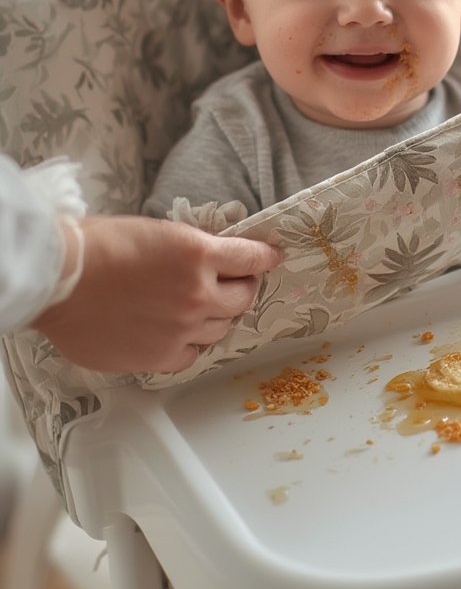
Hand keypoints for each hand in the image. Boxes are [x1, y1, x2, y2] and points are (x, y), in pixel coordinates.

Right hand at [33, 216, 281, 372]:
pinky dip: (191, 343)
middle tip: (233, 284)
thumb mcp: (159, 232)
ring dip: (217, 316)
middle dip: (242, 288)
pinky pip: (194, 354)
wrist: (60, 279)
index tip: (271, 257)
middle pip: (243, 297)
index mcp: (200, 254)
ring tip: (198, 308)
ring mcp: (183, 329)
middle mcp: (199, 294)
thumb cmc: (99, 246)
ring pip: (221, 327)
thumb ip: (193, 250)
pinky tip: (179, 333)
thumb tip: (215, 260)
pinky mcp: (161, 356)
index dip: (264, 257)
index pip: (252, 258)